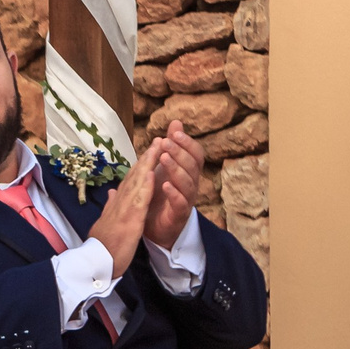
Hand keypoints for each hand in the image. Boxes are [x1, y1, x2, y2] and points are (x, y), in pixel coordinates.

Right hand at [87, 144, 160, 276]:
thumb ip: (111, 207)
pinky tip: (152, 173)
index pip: (130, 181)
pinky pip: (139, 200)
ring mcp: (123, 209)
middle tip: (158, 140)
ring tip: (158, 147)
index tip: (150, 152)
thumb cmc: (102, 247)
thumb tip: (113, 193)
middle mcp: (119, 203)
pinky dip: (145, 185)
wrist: (95, 263)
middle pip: (134, 176)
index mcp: (116, 205)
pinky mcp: (129, 219)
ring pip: (137, 182)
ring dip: (148, 164)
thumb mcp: (106, 224)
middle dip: (146, 158)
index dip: (140, 165)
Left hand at [141, 124, 201, 248]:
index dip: (187, 143)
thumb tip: (176, 122)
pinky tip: (165, 185)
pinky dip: (174, 193)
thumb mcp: (163, 166)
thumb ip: (170, 145)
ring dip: (176, 169)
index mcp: (188, 171)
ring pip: (187, 183)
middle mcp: (191, 184)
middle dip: (180, 153)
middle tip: (167, 142)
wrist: (154, 225)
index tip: (175, 133)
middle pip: (192, 166)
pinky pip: (181, 203)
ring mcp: (186, 199)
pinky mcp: (179, 214)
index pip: (195, 154)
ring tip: (163, 159)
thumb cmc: (160, 192)